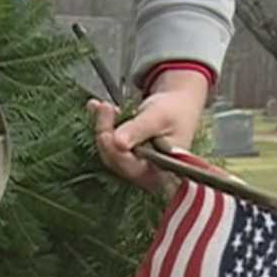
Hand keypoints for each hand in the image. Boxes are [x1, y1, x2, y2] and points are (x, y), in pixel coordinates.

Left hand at [87, 69, 209, 194]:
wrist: (179, 103)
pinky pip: (108, 145)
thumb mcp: (158, 117)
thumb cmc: (176, 110)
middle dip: (105, 133)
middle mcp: (146, 174)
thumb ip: (139, 130)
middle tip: (105, 107)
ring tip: (103, 106)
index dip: (113, 149)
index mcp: (160, 172)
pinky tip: (96, 108)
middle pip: (114, 160)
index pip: (129, 167)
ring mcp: (134, 167)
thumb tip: (118, 143)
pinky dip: (102, 126)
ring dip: (102, 127)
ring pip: (108, 151)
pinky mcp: (126, 157)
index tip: (106, 126)